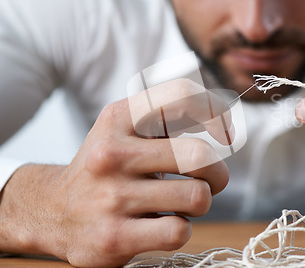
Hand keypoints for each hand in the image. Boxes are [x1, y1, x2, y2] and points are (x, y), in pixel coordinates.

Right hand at [0, 79, 230, 266]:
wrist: (52, 211)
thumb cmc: (109, 166)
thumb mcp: (126, 127)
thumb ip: (170, 115)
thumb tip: (224, 118)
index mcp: (120, 118)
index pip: (182, 95)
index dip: (216, 112)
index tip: (224, 133)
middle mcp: (112, 153)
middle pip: (199, 155)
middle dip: (218, 173)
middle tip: (212, 180)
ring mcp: (111, 196)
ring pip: (196, 196)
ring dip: (201, 203)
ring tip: (183, 204)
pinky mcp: (114, 236)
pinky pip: (179, 231)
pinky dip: (182, 229)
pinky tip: (166, 224)